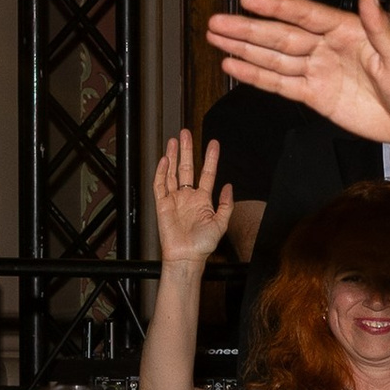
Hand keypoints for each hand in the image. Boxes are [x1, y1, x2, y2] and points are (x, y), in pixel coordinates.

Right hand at [153, 127, 233, 266]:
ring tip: (174, 140)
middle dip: (187, 149)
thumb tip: (229, 185)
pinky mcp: (162, 204)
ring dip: (173, 156)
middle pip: (187, 167)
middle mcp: (188, 196)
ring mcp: (175, 199)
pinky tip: (166, 159)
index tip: (214, 143)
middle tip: (186, 133)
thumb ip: (226, 204)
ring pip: (173, 172)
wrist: (187, 256)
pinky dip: (162, 172)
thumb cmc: (203, 244)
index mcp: (203, 199)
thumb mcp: (221, 223)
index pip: (207, 173)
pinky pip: (160, 185)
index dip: (211, 158)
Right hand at [207, 0, 389, 154]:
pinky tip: (234, 66)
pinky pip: (281, 84)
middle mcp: (328, 47)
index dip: (276, 7)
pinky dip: (257, 76)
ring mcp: (319, 71)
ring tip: (216, 38)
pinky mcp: (316, 96)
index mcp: (348, 30)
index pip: (305, 15)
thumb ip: (379, 26)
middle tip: (217, 22)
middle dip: (248, 29)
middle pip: (281, 35)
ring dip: (245, 48)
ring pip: (275, 58)